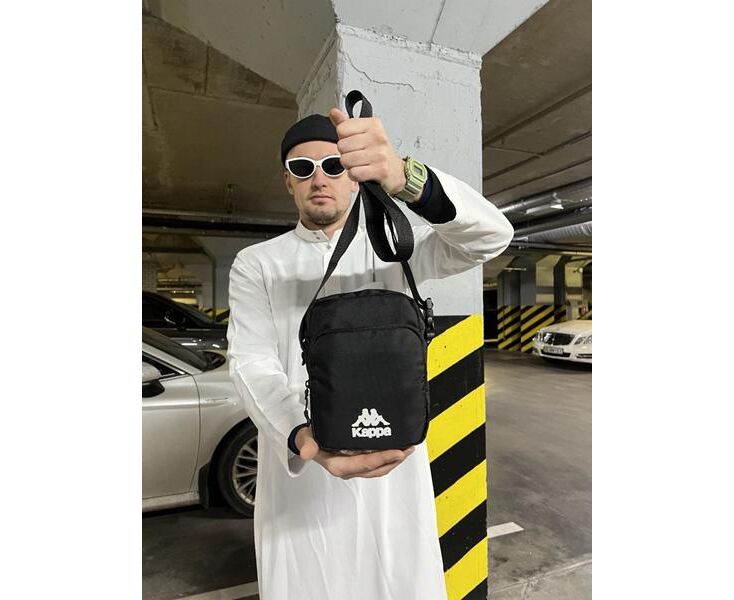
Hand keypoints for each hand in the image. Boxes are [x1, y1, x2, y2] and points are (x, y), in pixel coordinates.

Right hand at [296, 425, 414, 478]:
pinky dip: (389, 458)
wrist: (307, 441)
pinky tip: (397, 449)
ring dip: (394, 460)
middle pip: (376, 469)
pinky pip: (377, 464)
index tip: (397, 452)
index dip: (381, 459)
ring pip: (379, 468)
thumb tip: (306, 452)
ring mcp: (355, 468)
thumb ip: (307, 445)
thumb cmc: (309, 439)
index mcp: (338, 466)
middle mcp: (348, 470)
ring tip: (407, 448)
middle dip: (394, 460)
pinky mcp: (359, 463)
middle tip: (408, 449)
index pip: (364, 464)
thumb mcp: (305, 439)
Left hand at [329, 108, 406, 195]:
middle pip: (342, 146)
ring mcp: (380, 154)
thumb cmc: (378, 151)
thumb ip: (346, 124)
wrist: (396, 170)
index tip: (354, 142)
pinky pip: (354, 173)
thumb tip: (334, 112)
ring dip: (349, 166)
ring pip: (346, 160)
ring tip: (359, 164)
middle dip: (345, 154)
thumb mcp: (363, 133)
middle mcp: (378, 137)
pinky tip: (362, 172)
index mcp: (373, 124)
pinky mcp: (380, 170)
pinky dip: (355, 175)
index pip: (342, 129)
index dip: (343, 138)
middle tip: (357, 155)